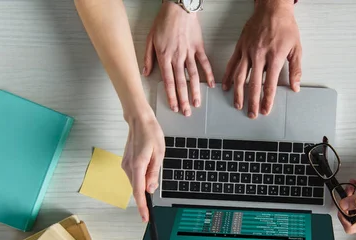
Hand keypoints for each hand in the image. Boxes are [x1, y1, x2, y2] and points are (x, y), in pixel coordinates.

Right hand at [121, 110, 165, 221]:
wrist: (139, 120)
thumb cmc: (150, 134)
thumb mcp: (159, 154)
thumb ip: (154, 173)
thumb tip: (151, 189)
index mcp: (137, 166)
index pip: (139, 192)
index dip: (142, 207)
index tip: (145, 218)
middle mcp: (128, 167)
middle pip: (137, 188)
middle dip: (145, 196)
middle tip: (152, 198)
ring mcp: (125, 165)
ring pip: (136, 182)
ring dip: (144, 183)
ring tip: (154, 165)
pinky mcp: (126, 163)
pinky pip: (135, 176)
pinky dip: (141, 178)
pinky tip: (148, 166)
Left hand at [143, 1, 214, 115]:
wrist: (178, 7)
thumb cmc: (163, 21)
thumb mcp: (150, 38)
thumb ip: (148, 57)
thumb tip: (145, 72)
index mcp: (164, 56)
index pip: (168, 81)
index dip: (171, 95)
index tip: (173, 106)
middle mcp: (177, 57)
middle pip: (181, 82)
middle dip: (183, 99)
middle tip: (186, 112)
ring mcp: (189, 53)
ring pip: (193, 76)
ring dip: (195, 92)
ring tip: (197, 104)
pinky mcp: (198, 47)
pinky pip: (204, 63)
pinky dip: (208, 74)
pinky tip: (210, 85)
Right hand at [223, 0, 300, 118]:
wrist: (272, 8)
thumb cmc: (285, 27)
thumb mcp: (296, 48)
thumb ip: (295, 69)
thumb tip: (295, 87)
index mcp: (274, 57)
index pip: (269, 84)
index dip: (267, 100)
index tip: (265, 110)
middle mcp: (259, 56)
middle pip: (254, 84)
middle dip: (252, 102)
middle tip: (252, 114)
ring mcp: (247, 51)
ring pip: (240, 76)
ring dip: (238, 93)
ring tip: (237, 104)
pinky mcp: (240, 46)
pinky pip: (232, 64)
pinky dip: (228, 77)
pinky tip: (226, 87)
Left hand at [337, 171, 355, 233]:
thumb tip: (344, 204)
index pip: (351, 228)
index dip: (343, 217)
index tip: (342, 205)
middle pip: (350, 218)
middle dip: (346, 204)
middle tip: (349, 191)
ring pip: (351, 209)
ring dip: (349, 197)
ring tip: (353, 186)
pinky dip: (353, 194)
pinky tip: (355, 185)